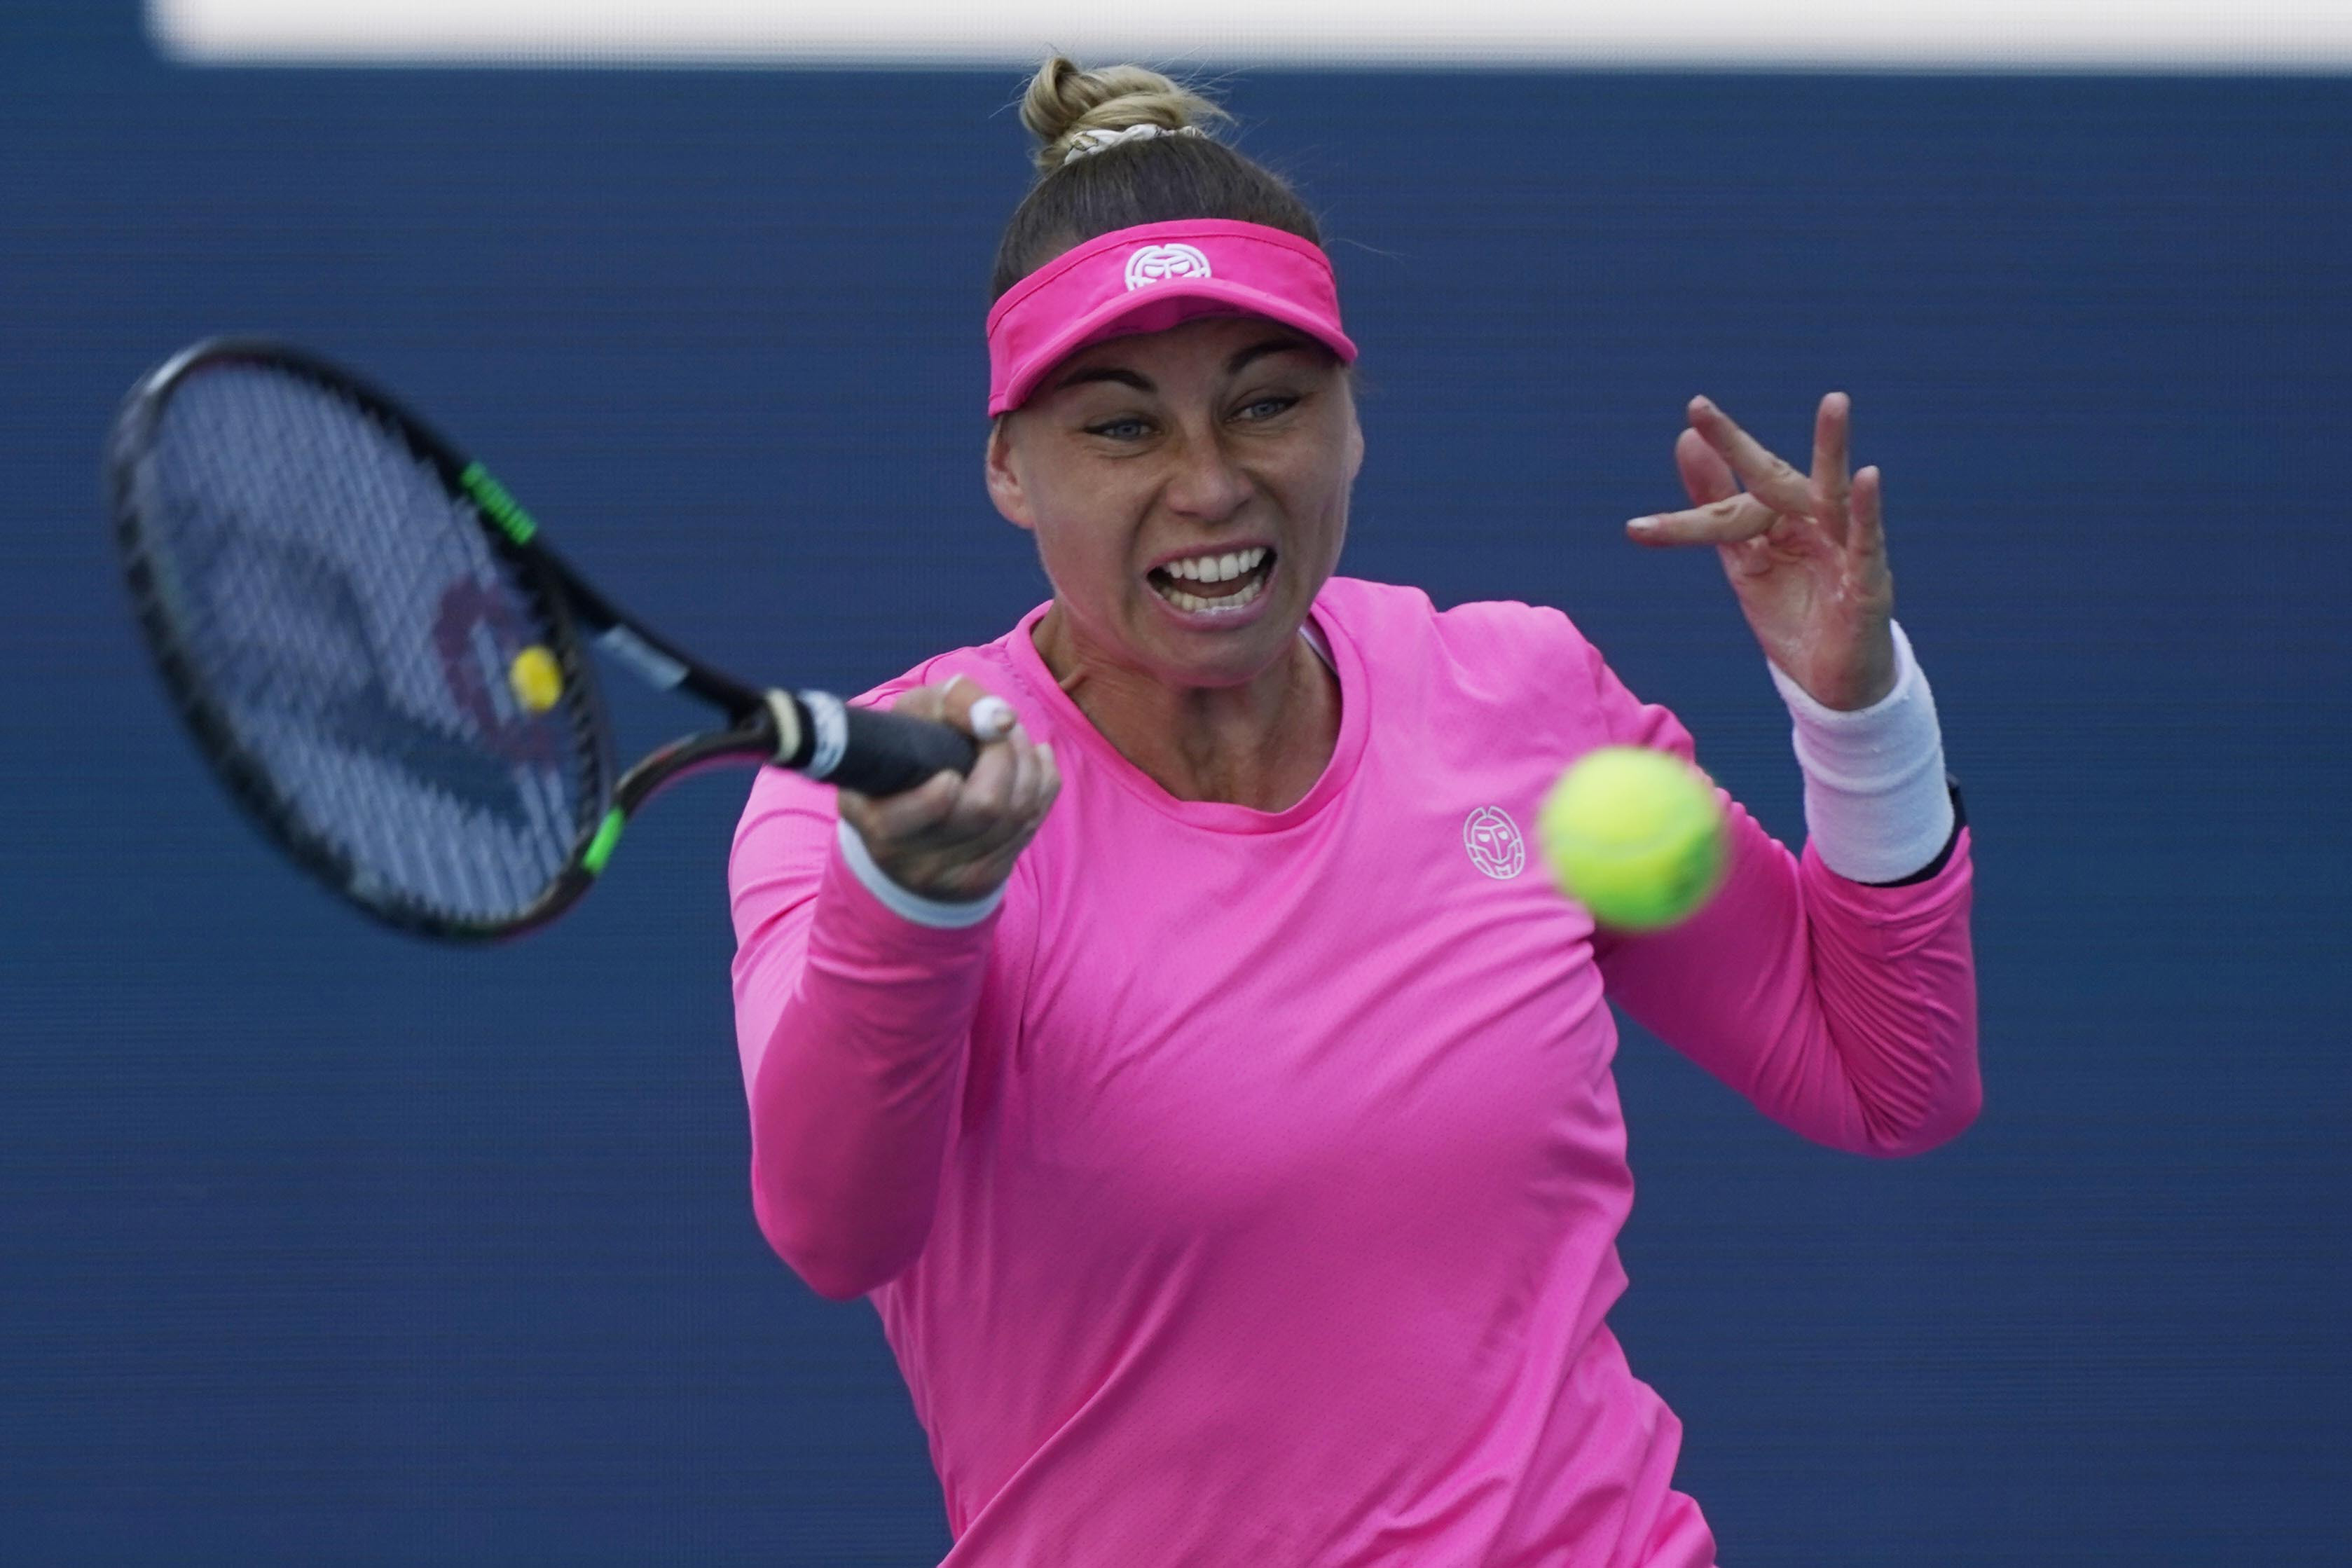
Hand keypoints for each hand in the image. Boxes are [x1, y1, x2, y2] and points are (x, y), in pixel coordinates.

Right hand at [835, 676, 1060, 902]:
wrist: (907, 826)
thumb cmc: (907, 756)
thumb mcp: (910, 718)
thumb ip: (951, 704)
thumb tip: (1003, 719)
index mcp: (877, 822)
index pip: (900, 823)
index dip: (932, 801)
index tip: (948, 777)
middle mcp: (912, 860)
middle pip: (985, 807)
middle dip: (1003, 755)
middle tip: (997, 727)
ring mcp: (954, 877)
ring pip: (1018, 815)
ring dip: (1026, 762)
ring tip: (1011, 736)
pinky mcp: (987, 879)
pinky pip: (1034, 823)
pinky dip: (1042, 781)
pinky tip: (1032, 759)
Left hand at [1628, 392, 1897, 711]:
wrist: (1831, 684)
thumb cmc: (1793, 615)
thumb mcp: (1744, 560)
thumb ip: (1715, 507)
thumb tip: (1686, 440)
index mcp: (1779, 520)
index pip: (1727, 507)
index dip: (1687, 512)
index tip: (1652, 489)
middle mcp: (1813, 524)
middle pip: (1771, 481)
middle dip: (1736, 447)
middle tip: (1698, 407)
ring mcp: (1844, 549)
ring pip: (1834, 495)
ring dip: (1833, 449)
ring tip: (1835, 403)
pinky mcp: (1869, 582)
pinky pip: (1868, 542)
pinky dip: (1868, 511)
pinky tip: (1868, 476)